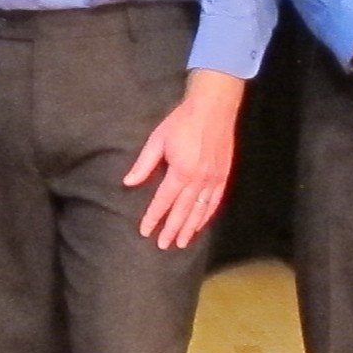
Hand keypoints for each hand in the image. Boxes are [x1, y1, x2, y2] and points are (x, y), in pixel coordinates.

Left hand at [125, 68, 243, 249]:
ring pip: (200, 210)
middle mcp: (199, 179)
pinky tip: (200, 224)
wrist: (214, 107)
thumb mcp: (157, 140)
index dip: (154, 217)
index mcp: (180, 171)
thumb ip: (143, 164)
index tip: (145, 231)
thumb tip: (128, 183)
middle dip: (172, 229)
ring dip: (190, 228)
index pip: (163, 201)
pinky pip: (215, 201)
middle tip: (163, 245)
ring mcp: (214, 179)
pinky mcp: (223, 175)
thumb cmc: (182, 121)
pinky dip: (206, 215)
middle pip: (183, 211)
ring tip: (181, 242)